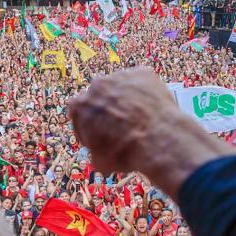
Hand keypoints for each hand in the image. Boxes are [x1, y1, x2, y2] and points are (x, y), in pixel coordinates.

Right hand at [68, 68, 234, 195]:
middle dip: (107, 109)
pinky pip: (141, 82)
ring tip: (140, 117)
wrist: (157, 139)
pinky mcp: (143, 72)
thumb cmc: (124, 153)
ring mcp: (120, 76)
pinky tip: (152, 108)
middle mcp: (97, 85)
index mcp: (80, 106)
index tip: (98, 135)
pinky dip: (144, 92)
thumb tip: (99, 153)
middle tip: (121, 126)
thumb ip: (94, 151)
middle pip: (100, 97)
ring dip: (125, 99)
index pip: (79, 113)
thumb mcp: (100, 162)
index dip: (88, 126)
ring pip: (121, 88)